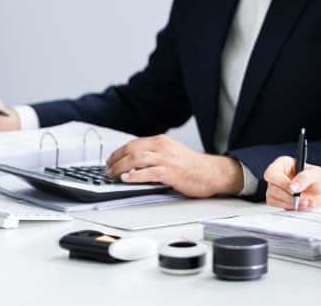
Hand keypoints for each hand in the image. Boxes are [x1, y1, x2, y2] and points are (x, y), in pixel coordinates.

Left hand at [105, 135, 243, 197]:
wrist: (213, 173)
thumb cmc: (194, 166)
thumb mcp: (172, 153)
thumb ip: (155, 156)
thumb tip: (135, 164)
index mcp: (162, 142)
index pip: (134, 143)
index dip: (119, 152)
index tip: (111, 159)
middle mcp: (163, 147)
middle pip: (132, 149)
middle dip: (116, 159)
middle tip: (108, 168)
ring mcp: (167, 160)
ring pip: (137, 159)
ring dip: (121, 167)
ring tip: (113, 174)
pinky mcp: (171, 173)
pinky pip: (148, 172)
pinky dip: (135, 175)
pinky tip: (127, 179)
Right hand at [263, 156, 320, 209]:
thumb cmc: (320, 178)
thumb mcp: (316, 175)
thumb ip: (304, 178)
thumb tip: (293, 187)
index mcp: (283, 164)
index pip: (272, 173)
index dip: (280, 182)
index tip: (293, 190)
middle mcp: (277, 176)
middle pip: (272, 188)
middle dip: (288, 196)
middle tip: (302, 199)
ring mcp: (276, 188)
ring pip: (272, 198)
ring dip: (289, 203)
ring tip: (305, 202)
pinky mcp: (278, 200)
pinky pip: (277, 206)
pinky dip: (289, 207)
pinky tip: (300, 205)